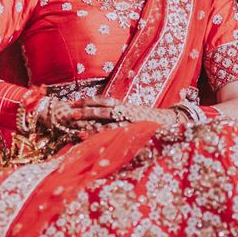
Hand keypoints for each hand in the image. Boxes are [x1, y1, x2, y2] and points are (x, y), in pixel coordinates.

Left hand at [42, 97, 177, 131]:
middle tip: (68, 112)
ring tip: (73, 125)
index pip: (102, 99)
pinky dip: (97, 134)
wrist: (169, 124)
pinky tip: (85, 137)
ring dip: (87, 122)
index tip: (74, 102)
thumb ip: (119, 111)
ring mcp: (126, 121)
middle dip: (83, 110)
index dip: (87, 101)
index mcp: (124, 104)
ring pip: (102, 121)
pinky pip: (110, 133)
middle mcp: (123, 111)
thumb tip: (104, 110)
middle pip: (99, 109)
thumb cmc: (149, 120)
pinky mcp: (129, 131)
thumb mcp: (133, 112)